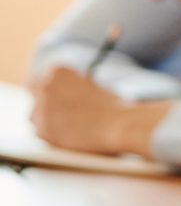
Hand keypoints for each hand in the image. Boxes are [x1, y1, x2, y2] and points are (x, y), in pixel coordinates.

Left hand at [29, 65, 167, 156]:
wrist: (120, 124)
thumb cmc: (114, 106)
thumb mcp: (91, 85)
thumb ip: (71, 87)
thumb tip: (63, 96)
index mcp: (57, 71)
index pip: (45, 78)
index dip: (55, 88)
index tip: (64, 96)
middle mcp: (45, 87)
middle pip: (35, 93)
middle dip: (48, 102)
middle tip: (65, 111)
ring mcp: (41, 108)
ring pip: (35, 114)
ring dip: (48, 118)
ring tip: (72, 124)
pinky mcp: (42, 129)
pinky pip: (41, 131)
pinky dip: (53, 133)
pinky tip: (71, 133)